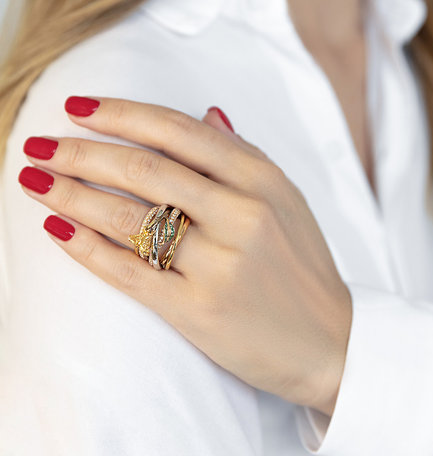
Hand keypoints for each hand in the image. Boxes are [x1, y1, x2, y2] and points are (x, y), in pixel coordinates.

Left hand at [19, 96, 351, 415]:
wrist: (331, 341)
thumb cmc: (304, 268)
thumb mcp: (287, 199)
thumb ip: (244, 155)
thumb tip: (208, 112)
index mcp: (262, 180)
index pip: (177, 131)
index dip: (120, 113)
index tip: (78, 107)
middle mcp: (241, 215)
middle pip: (143, 169)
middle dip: (80, 152)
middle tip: (39, 146)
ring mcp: (220, 264)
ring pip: (128, 217)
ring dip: (71, 195)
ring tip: (35, 183)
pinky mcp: (199, 310)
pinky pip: (129, 271)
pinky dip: (86, 248)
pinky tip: (57, 231)